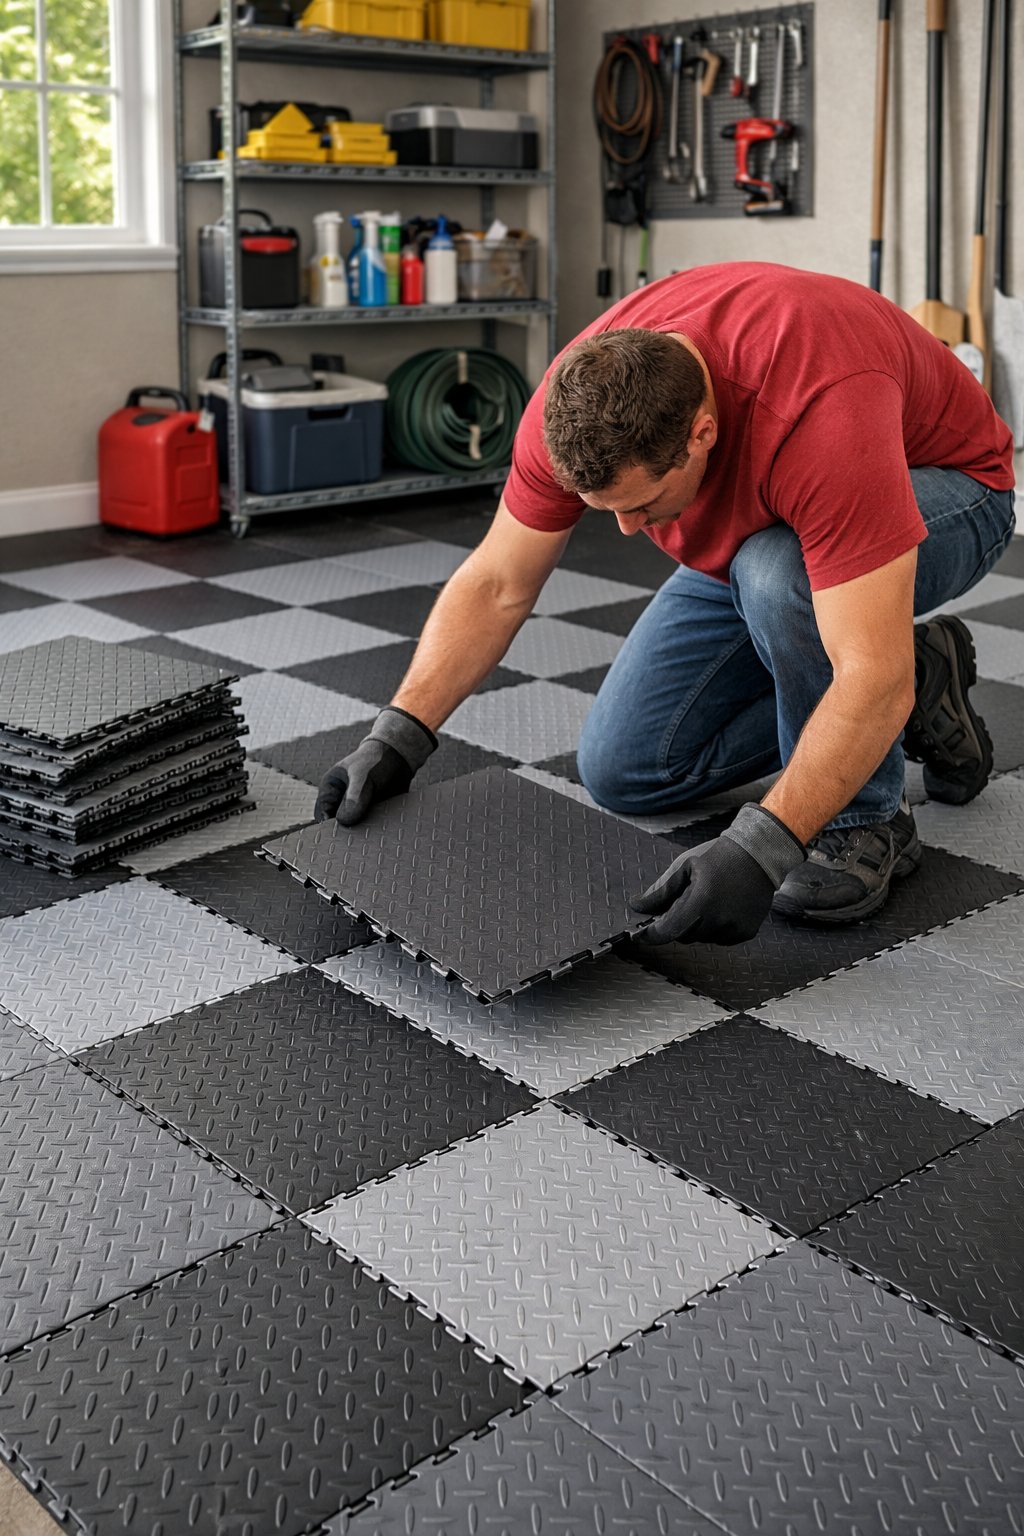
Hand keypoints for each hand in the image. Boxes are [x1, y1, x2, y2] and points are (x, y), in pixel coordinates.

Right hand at [314, 706, 436, 826]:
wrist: (399, 758)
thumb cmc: (375, 761)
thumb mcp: (363, 777)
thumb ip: (354, 798)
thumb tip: (343, 821)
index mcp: (330, 789)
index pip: (323, 813)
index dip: (330, 826)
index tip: (342, 835)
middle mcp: (341, 801)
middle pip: (338, 824)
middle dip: (346, 832)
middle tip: (357, 839)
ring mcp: (357, 809)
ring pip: (355, 828)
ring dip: (362, 833)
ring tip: (371, 836)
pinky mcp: (372, 814)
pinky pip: (370, 827)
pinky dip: (375, 830)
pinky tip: (382, 832)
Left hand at [632, 803, 804, 945]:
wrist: (758, 854)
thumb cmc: (719, 857)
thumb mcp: (684, 868)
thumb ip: (660, 892)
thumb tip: (637, 906)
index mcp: (700, 903)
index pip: (668, 931)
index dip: (651, 935)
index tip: (640, 935)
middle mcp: (718, 921)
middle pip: (683, 936)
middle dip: (677, 923)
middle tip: (682, 902)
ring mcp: (734, 929)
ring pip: (702, 938)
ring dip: (697, 926)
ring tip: (707, 899)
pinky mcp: (746, 933)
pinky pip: (720, 938)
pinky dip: (715, 928)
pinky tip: (721, 907)